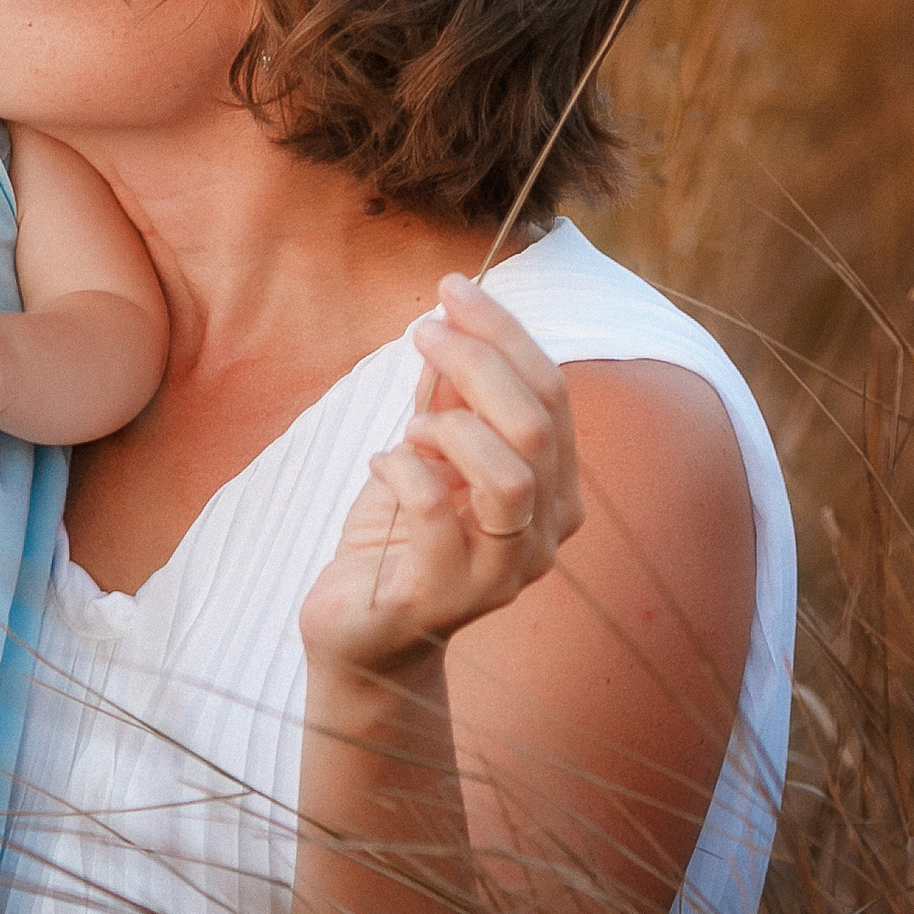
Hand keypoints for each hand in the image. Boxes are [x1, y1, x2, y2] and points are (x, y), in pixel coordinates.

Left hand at [297, 273, 582, 677]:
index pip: (552, 393)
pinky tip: (381, 464)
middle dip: (476, 360)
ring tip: (411, 428)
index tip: (452, 287)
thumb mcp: (427, 448)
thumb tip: (453, 314)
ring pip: (508, 475)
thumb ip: (447, 392)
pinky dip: (401, 470)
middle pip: (535, 425)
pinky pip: (433, 514)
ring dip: (449, 427)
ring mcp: (502, 573)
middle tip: (422, 332)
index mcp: (553, 490)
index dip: (505, 331)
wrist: (359, 627)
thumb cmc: (397, 531)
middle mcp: (544, 534)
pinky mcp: (443, 597)